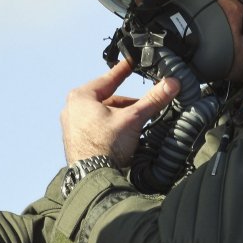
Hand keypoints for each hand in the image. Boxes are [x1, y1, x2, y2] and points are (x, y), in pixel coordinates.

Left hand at [61, 59, 179, 166]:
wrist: (92, 179)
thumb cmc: (106, 146)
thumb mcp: (133, 118)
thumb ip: (152, 100)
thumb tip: (171, 83)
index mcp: (81, 97)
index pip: (108, 79)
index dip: (123, 71)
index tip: (130, 63)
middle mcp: (72, 109)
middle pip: (107, 99)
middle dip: (126, 103)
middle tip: (143, 105)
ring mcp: (71, 127)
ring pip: (102, 114)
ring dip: (120, 117)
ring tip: (136, 124)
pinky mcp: (75, 142)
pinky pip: (96, 127)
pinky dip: (111, 128)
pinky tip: (123, 137)